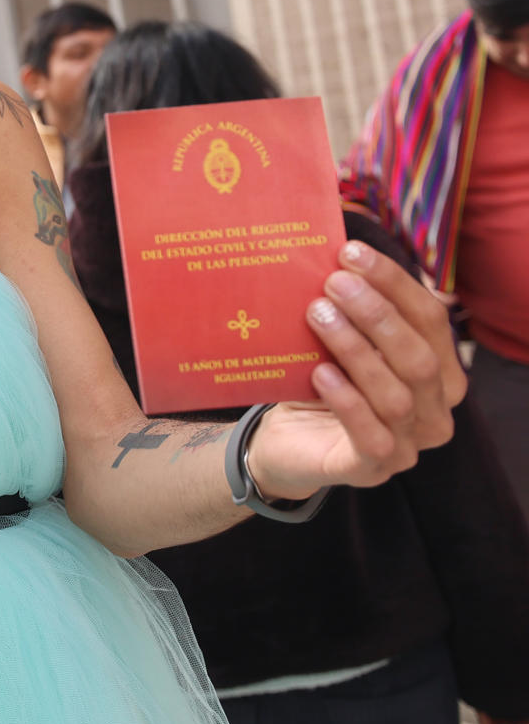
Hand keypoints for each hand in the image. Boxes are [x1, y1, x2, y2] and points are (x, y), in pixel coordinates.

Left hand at [248, 242, 461, 500]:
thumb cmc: (320, 383)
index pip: (431, 320)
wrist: (283, 442)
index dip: (395, 284)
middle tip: (333, 283)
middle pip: (420, 357)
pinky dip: (348, 401)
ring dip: (357, 349)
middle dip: (377, 314)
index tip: (351, 253)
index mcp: (439, 372)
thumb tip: (336, 253)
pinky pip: (373, 436)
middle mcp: (435, 410)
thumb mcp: (337, 342)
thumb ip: (351, 309)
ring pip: (397, 394)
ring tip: (318, 316)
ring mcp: (410, 445)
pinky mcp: (373, 469)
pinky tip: (320, 373)